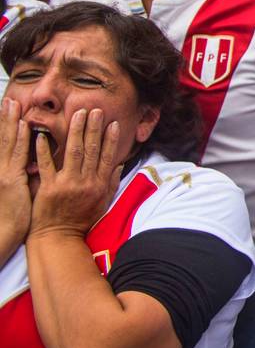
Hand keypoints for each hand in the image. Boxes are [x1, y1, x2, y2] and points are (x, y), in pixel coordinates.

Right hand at [0, 99, 31, 251]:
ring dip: (11, 122)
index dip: (4, 126)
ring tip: (14, 104)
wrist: (2, 234)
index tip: (9, 108)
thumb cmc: (11, 215)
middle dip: (5, 119)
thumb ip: (19, 173)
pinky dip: (21, 140)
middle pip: (2, 138)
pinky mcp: (10, 180)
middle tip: (9, 100)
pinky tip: (24, 127)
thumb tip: (31, 163)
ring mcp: (2, 173)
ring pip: (8, 143)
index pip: (3, 143)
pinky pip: (18, 156)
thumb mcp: (15, 190)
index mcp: (1, 169)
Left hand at [29, 108, 121, 239]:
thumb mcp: (103, 203)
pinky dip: (44, 150)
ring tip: (78, 114)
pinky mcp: (48, 188)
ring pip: (72, 152)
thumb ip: (111, 182)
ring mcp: (66, 184)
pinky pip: (46, 165)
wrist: (59, 237)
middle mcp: (85, 182)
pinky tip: (42, 135)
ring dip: (75, 131)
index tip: (112, 123)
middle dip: (93, 128)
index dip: (110, 139)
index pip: (106, 156)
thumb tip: (119, 163)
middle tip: (95, 110)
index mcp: (99, 185)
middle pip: (90, 150)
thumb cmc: (82, 221)